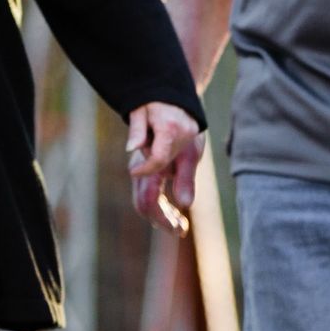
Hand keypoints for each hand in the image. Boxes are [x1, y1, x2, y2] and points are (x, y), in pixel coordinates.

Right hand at [127, 103, 202, 236]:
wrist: (169, 99)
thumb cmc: (183, 125)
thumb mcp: (190, 154)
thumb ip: (185, 179)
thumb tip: (185, 205)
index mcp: (155, 165)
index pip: (150, 200)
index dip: (163, 219)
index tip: (179, 231)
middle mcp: (142, 165)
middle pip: (143, 202)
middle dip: (161, 220)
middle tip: (179, 230)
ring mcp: (139, 163)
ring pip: (142, 196)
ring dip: (160, 213)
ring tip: (178, 224)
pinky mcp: (142, 162)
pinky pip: (145, 186)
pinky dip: (157, 201)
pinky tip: (172, 209)